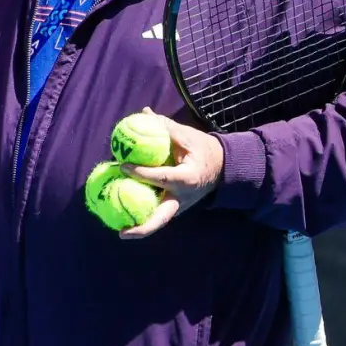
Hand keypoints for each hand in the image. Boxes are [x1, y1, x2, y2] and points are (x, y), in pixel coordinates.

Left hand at [117, 107, 225, 238]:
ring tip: (119, 232)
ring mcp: (180, 205)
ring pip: (159, 220)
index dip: (141, 173)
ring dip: (141, 227)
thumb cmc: (205, 150)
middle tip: (122, 234)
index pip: (162, 178)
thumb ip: (166, 127)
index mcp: (188, 178)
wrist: (225, 168)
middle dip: (143, 228)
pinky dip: (143, 216)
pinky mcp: (176, 207)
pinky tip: (124, 216)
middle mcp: (183, 197)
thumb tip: (144, 112)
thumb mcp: (188, 136)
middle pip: (162, 218)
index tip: (122, 166)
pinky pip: (158, 213)